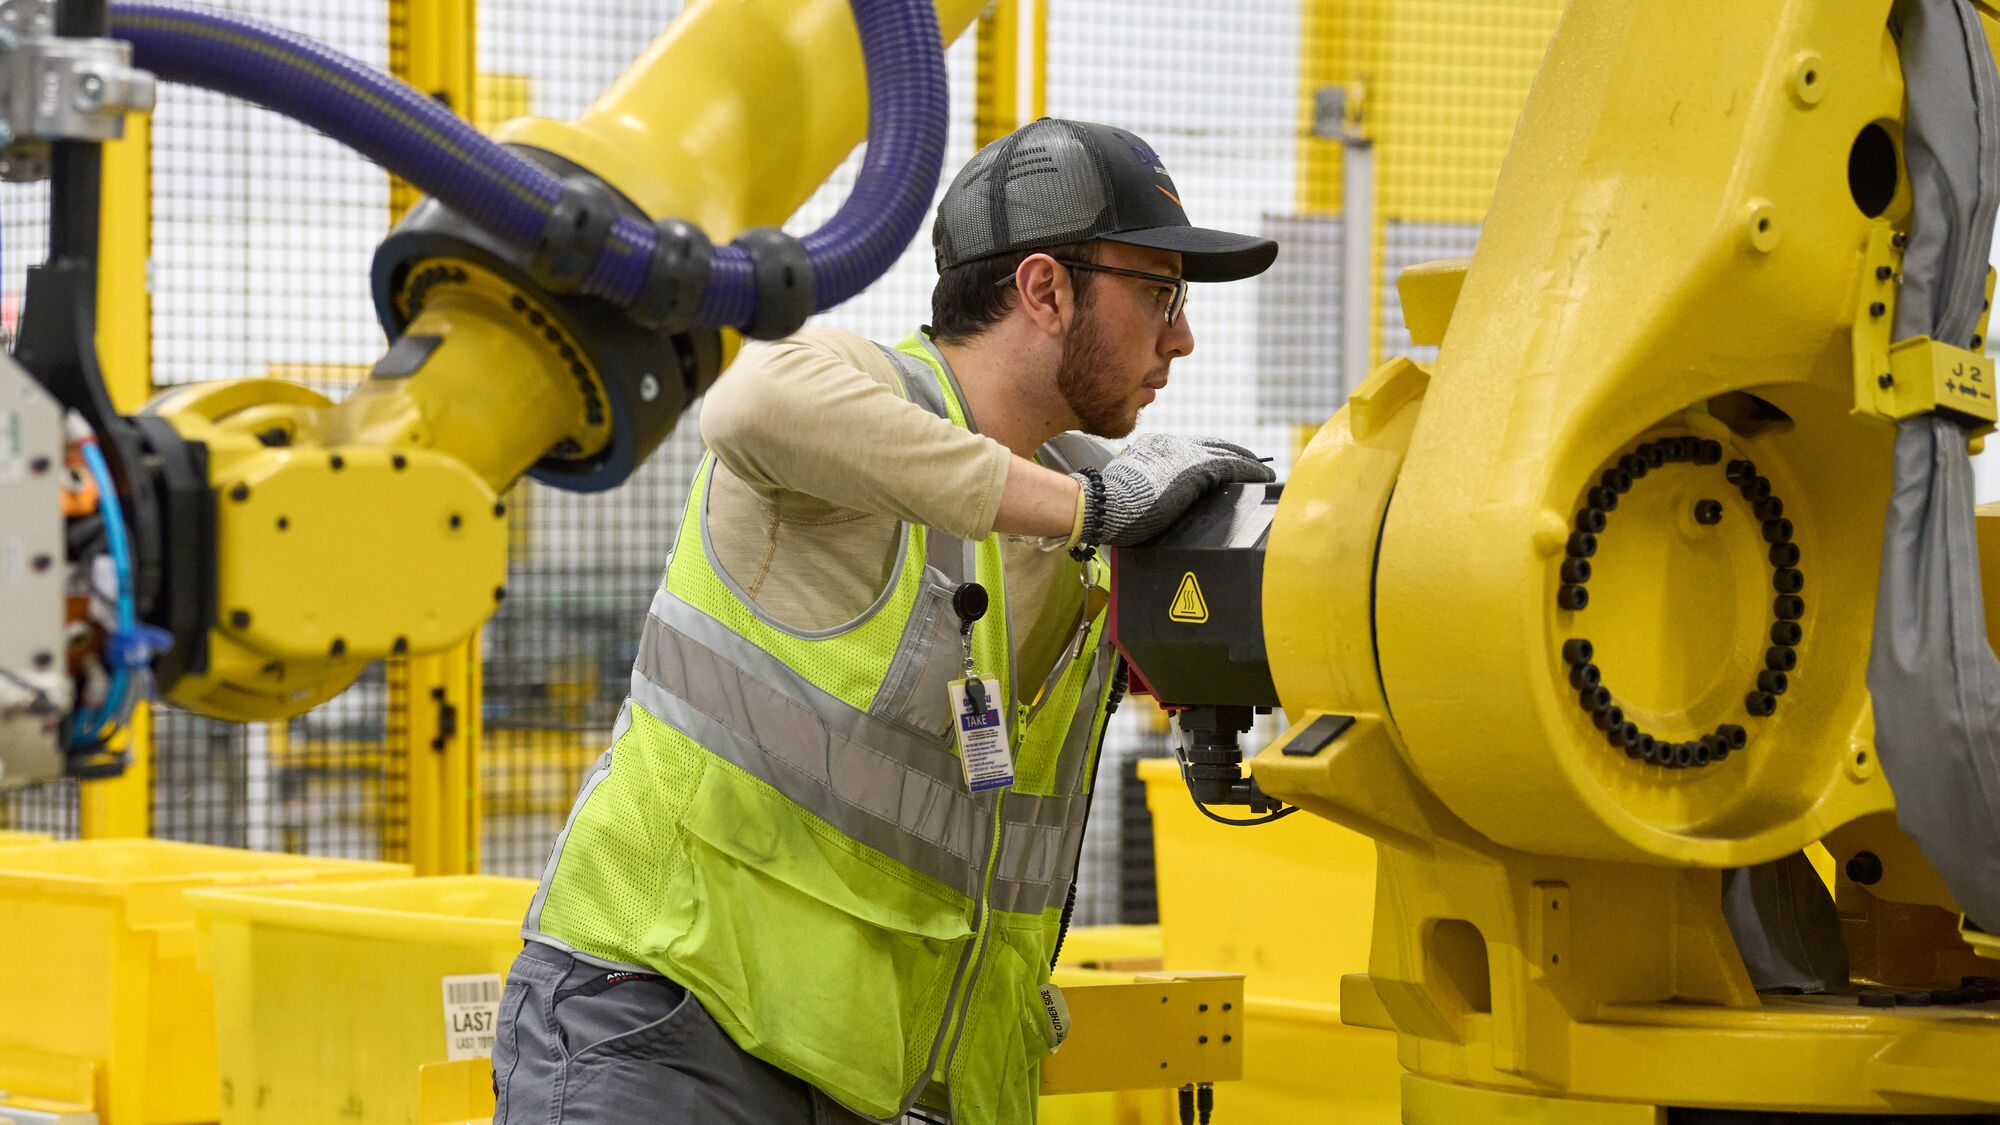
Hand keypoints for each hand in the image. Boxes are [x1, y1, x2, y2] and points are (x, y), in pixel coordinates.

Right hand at [1075, 434, 1274, 547]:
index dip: (1209, 453)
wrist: (1101, 504)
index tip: (1221, 461)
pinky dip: (1250, 471)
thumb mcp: (1128, 489)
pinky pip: (1233, 468)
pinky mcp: (1197, 469)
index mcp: (1153, 447)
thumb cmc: (1107, 506)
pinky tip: (1262, 477)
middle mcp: (1171, 444)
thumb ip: (1144, 486)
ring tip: (1262, 471)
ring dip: (1247, 463)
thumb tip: (1151, 500)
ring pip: (1225, 454)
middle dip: (1233, 453)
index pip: (1189, 448)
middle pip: (1212, 445)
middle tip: (1251, 461)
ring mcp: (1185, 454)